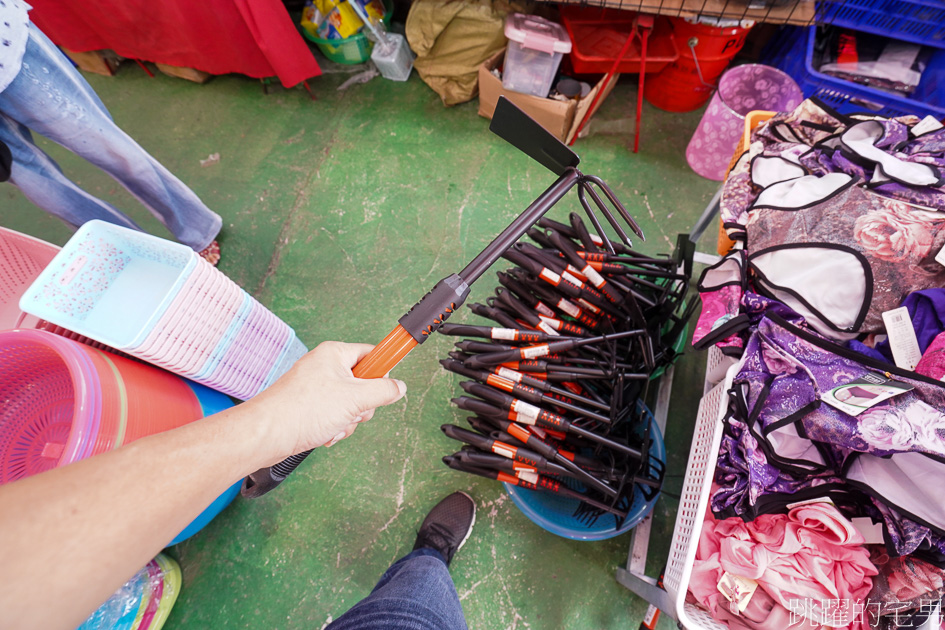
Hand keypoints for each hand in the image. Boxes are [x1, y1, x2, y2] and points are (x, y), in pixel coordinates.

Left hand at [247, 341, 406, 464]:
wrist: (267, 434)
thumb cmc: (301, 410)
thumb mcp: (355, 399)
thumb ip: (383, 391)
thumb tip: (399, 387)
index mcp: (334, 355)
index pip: (371, 354)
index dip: (383, 369)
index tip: (394, 378)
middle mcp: (325, 367)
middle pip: (363, 383)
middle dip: (363, 405)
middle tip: (354, 410)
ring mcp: (316, 388)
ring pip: (350, 404)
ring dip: (348, 420)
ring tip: (334, 425)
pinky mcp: (309, 406)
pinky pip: (335, 415)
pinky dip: (335, 427)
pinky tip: (325, 433)